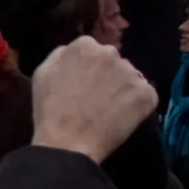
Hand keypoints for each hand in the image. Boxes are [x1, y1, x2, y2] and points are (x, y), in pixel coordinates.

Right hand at [31, 38, 156, 162]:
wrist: (68, 143)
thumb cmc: (49, 110)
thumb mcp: (42, 74)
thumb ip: (60, 55)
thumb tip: (74, 51)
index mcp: (84, 45)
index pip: (90, 49)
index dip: (85, 66)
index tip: (80, 82)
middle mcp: (111, 53)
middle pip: (112, 60)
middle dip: (106, 73)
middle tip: (94, 95)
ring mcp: (132, 73)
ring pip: (129, 77)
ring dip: (121, 88)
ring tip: (107, 109)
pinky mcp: (147, 94)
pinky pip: (144, 95)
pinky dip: (135, 104)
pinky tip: (121, 116)